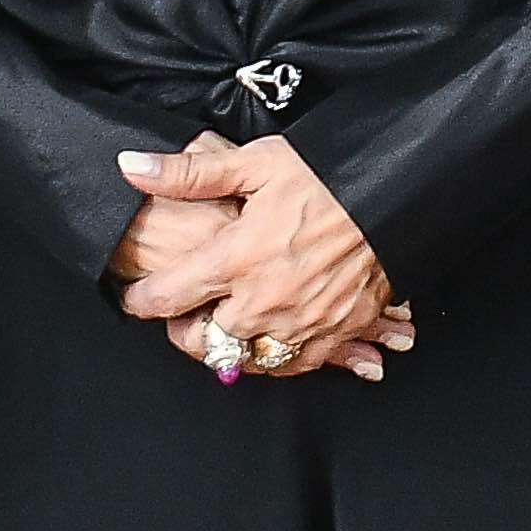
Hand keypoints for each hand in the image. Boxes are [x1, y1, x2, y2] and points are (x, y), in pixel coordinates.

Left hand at [114, 136, 396, 381]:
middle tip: (182, 316)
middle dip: (184, 332)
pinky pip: (293, 366)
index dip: (140, 300)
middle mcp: (264, 299)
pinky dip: (274, 359)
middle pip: (203, 342)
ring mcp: (302, 322)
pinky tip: (268, 339)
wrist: (398, 192)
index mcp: (237, 257)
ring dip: (228, 349)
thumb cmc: (327, 174)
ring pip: (245, 361)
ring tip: (224, 327)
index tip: (135, 297)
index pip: (167, 296)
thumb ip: (189, 173)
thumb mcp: (255, 163)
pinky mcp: (336, 332)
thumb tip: (131, 166)